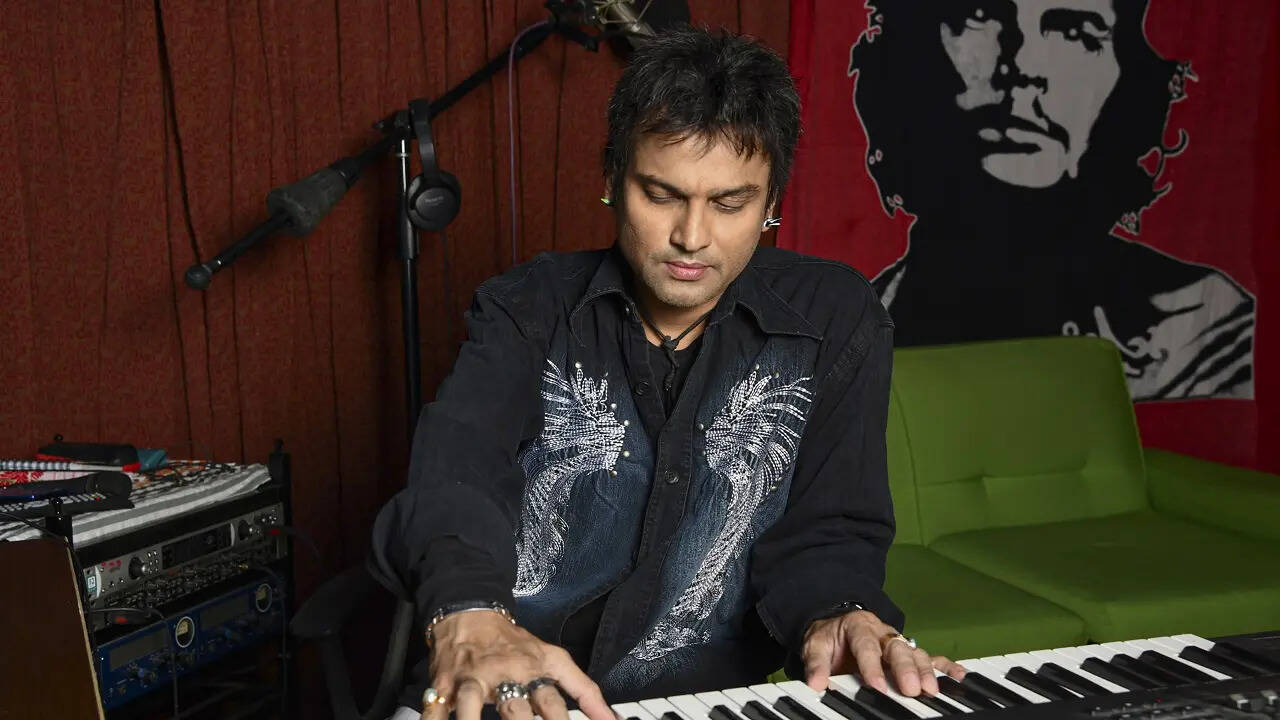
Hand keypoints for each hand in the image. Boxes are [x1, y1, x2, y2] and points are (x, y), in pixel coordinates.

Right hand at [424, 610, 612, 719]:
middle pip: (514, 710)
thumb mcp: (554, 659)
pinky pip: (436, 707)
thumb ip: (585, 691)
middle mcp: (506, 675)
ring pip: (470, 704)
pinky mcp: (446, 682)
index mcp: (534, 670)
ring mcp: (474, 679)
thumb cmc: (515, 644)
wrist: (470, 613)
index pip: (554, 702)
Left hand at [801, 610, 964, 696]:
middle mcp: (882, 633)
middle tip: (911, 689)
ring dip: (925, 671)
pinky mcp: (909, 652)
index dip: (872, 666)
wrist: (837, 625)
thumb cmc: (831, 639)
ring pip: (915, 652)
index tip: (877, 686)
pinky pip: (931, 656)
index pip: (866, 645)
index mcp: (858, 627)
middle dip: (905, 669)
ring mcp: (898, 642)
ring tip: (931, 690)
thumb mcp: (815, 646)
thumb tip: (816, 683)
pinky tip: (958, 675)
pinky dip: (945, 666)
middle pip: (897, 648)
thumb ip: (816, 664)